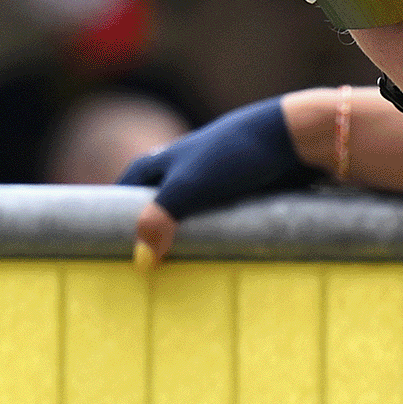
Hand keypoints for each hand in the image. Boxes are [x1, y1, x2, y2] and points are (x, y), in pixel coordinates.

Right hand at [122, 95, 316, 261]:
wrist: (293, 137)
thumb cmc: (235, 156)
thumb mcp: (190, 187)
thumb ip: (160, 219)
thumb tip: (141, 260)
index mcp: (163, 160)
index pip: (128, 186)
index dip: (116, 211)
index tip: (109, 241)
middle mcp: (186, 166)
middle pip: (158, 200)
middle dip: (151, 227)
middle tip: (148, 262)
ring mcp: (215, 177)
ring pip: (191, 210)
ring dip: (186, 234)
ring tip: (183, 266)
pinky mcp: (243, 188)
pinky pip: (221, 216)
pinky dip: (216, 234)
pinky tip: (220, 252)